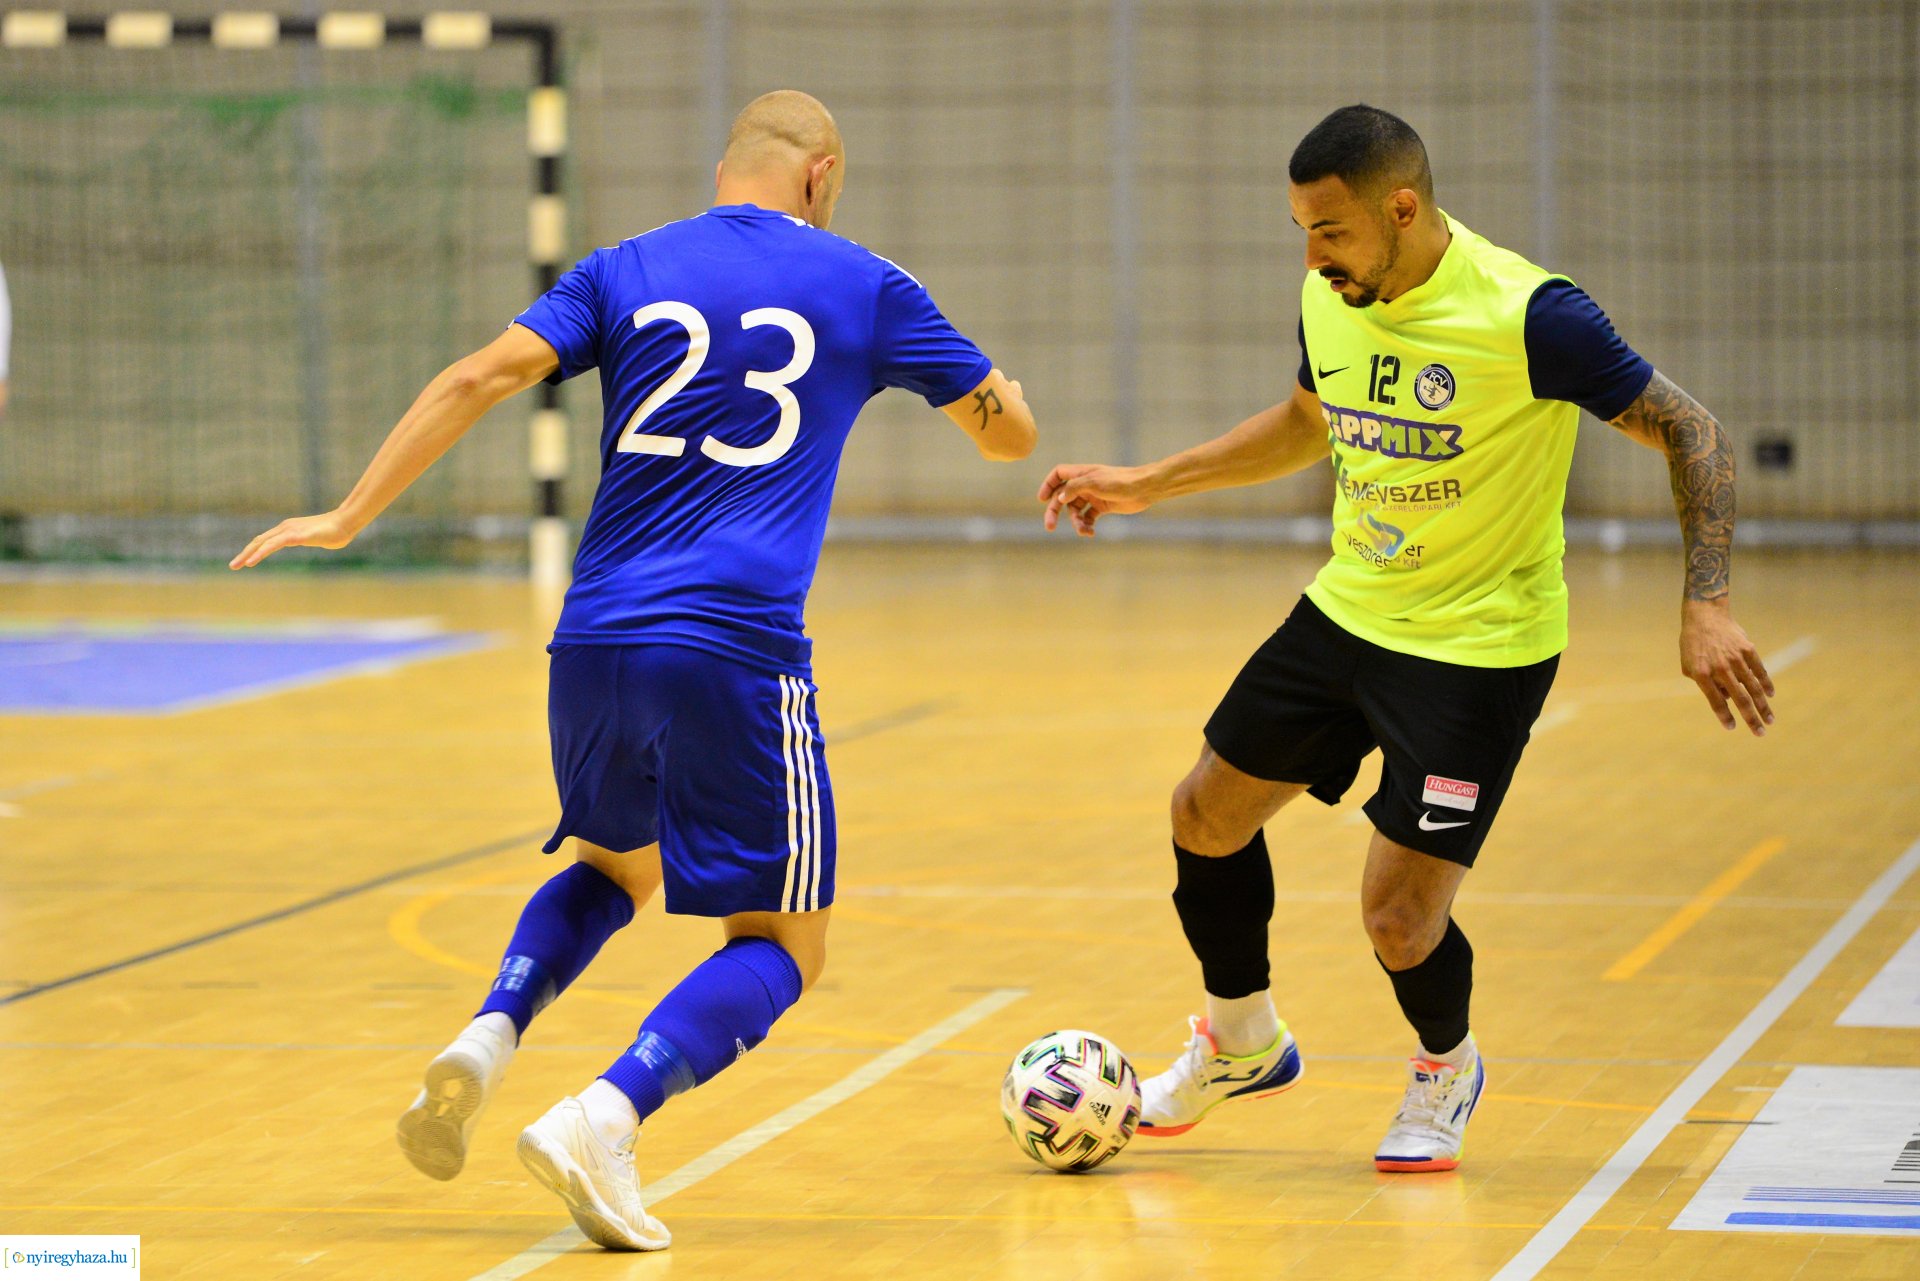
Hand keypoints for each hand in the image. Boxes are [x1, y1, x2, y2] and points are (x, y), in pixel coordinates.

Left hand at [229, 510, 358, 568]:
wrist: (346, 522)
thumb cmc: (336, 531)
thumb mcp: (317, 538)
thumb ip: (310, 540)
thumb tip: (313, 541)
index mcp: (288, 529)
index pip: (265, 540)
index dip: (252, 550)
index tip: (243, 560)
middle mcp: (285, 527)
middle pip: (258, 541)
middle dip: (244, 553)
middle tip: (232, 566)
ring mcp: (289, 530)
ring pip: (262, 543)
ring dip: (247, 555)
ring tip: (236, 566)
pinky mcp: (295, 536)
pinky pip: (272, 546)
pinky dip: (260, 553)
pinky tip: (251, 562)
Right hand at [1037, 463, 1153, 536]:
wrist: (1144, 489)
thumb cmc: (1120, 481)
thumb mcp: (1094, 482)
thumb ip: (1074, 488)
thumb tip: (1059, 498)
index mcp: (1081, 473)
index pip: (1058, 475)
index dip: (1048, 485)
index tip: (1041, 499)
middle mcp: (1085, 484)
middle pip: (1062, 497)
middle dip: (1055, 512)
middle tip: (1050, 527)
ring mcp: (1093, 496)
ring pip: (1075, 511)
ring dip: (1076, 522)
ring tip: (1083, 531)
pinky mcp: (1102, 507)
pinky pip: (1088, 517)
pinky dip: (1086, 525)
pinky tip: (1090, 532)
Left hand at [1679, 599, 1773, 734]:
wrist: (1704, 616)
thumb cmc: (1692, 644)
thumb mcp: (1688, 665)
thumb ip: (1704, 684)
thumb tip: (1726, 698)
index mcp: (1702, 674)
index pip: (1715, 701)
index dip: (1724, 716)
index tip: (1732, 727)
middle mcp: (1720, 668)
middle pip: (1740, 699)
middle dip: (1751, 719)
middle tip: (1759, 733)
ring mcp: (1736, 659)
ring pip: (1753, 687)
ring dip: (1763, 706)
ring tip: (1770, 720)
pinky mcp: (1748, 650)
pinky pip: (1760, 670)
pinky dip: (1766, 684)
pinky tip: (1770, 696)